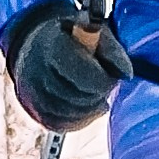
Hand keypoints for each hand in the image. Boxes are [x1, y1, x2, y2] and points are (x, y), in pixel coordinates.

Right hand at [6, 0, 131, 132]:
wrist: (39, 47)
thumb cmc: (74, 40)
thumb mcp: (94, 33)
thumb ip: (112, 50)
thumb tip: (126, 74)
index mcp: (52, 44)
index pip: (79, 72)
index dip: (101, 80)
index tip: (111, 77)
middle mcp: (35, 69)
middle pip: (74, 95)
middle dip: (97, 93)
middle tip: (104, 84)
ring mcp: (31, 91)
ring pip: (68, 113)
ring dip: (90, 107)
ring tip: (97, 94)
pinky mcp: (33, 109)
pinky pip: (60, 124)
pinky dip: (80, 120)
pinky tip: (90, 108)